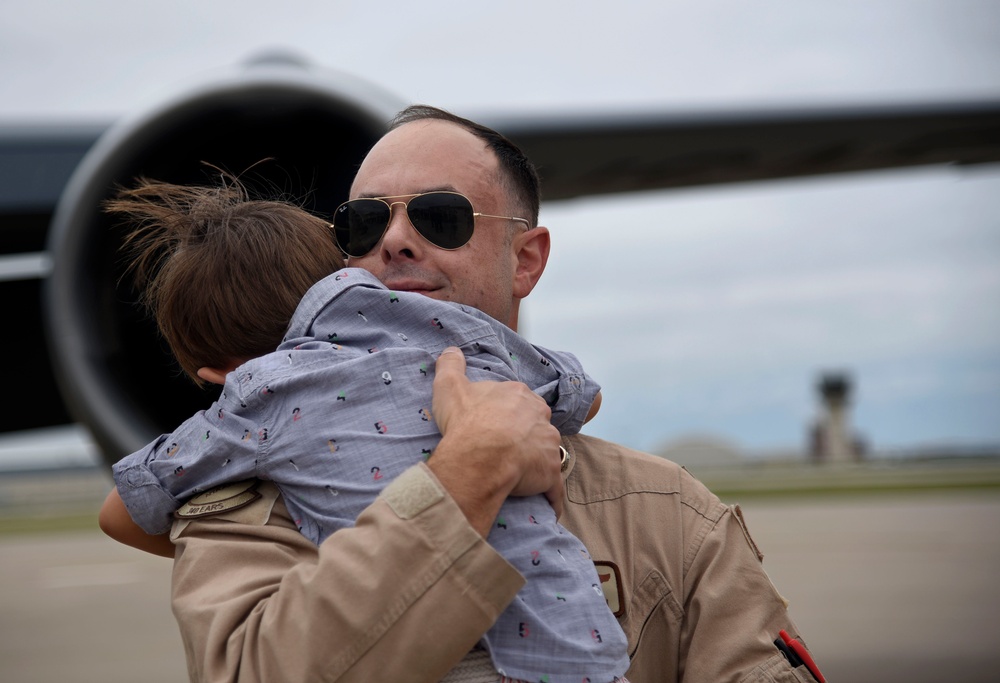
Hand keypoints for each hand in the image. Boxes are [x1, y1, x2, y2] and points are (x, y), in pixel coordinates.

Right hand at [429, 347, 564, 534]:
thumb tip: (451, 350)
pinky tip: (546, 505)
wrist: (481, 457)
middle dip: (526, 435)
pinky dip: (551, 496)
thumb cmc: (467, 422)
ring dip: (538, 463)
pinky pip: (554, 487)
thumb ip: (450, 365)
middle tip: (504, 450)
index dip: (504, 414)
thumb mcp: (450, 386)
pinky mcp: (552, 474)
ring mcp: (550, 445)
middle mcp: (541, 417)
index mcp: (520, 395)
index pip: (517, 402)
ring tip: (520, 476)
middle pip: (536, 425)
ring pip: (547, 453)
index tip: (491, 426)